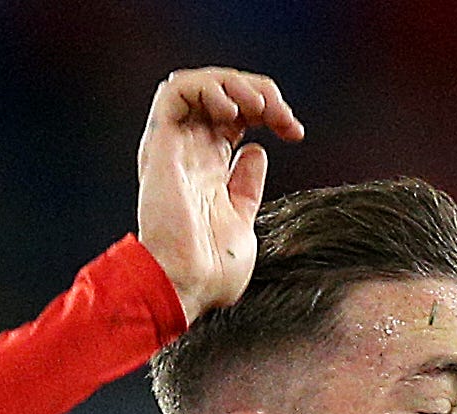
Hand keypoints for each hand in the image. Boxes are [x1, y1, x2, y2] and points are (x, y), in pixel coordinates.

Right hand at [132, 68, 301, 321]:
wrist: (186, 285)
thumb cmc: (212, 272)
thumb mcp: (241, 220)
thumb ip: (246, 187)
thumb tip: (257, 153)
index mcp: (209, 169)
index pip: (236, 117)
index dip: (269, 112)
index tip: (295, 132)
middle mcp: (190, 152)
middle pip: (222, 94)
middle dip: (260, 93)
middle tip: (283, 117)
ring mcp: (175, 146)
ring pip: (200, 84)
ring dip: (236, 84)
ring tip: (260, 109)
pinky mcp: (161, 143)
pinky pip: (176, 91)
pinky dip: (208, 87)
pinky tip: (233, 111)